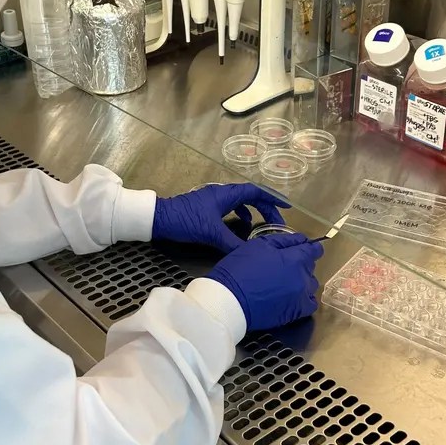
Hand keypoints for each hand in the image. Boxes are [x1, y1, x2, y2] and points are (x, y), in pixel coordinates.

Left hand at [152, 183, 289, 253]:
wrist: (159, 219)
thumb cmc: (185, 221)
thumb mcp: (211, 233)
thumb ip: (232, 243)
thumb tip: (251, 252)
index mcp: (226, 194)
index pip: (255, 191)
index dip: (272, 198)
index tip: (286, 207)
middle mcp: (221, 193)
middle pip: (250, 196)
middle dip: (265, 208)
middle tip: (276, 222)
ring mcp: (213, 199)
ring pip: (239, 202)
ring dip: (252, 211)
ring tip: (260, 226)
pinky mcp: (206, 207)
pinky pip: (229, 208)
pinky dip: (239, 215)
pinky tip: (239, 226)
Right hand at [207, 232, 322, 330]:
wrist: (229, 301)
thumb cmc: (239, 269)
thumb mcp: (258, 245)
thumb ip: (283, 240)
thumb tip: (301, 239)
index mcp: (294, 259)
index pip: (314, 250)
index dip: (310, 247)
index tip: (303, 248)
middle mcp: (302, 278)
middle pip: (311, 268)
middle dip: (301, 264)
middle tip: (282, 265)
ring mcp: (300, 297)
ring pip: (311, 285)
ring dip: (302, 281)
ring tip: (284, 281)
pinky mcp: (295, 313)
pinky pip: (310, 304)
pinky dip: (304, 299)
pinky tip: (292, 296)